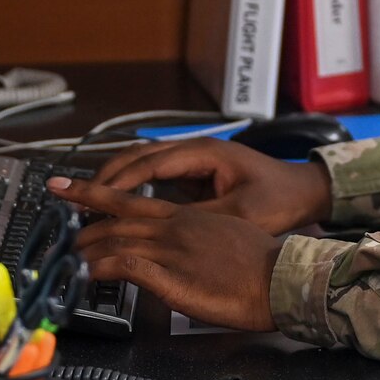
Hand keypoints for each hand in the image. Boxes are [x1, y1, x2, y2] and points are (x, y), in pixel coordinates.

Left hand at [48, 177, 281, 331]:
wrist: (279, 278)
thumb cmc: (259, 263)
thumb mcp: (224, 236)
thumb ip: (195, 238)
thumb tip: (179, 249)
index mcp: (186, 217)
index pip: (132, 199)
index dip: (96, 194)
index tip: (70, 188)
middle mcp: (174, 227)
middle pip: (117, 216)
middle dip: (82, 217)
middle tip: (59, 223)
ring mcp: (171, 250)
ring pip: (116, 239)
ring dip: (88, 246)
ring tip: (69, 254)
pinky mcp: (171, 276)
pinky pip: (126, 266)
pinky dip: (102, 268)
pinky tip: (88, 273)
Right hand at [90, 137, 333, 234]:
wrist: (306, 190)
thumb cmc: (279, 200)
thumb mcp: (242, 213)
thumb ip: (201, 218)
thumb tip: (162, 229)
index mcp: (203, 153)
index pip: (149, 161)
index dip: (118, 180)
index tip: (92, 196)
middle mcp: (194, 150)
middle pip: (138, 157)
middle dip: (105, 176)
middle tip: (74, 195)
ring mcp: (194, 159)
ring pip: (143, 163)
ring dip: (115, 180)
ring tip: (86, 200)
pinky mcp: (196, 173)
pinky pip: (155, 175)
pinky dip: (132, 186)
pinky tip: (117, 205)